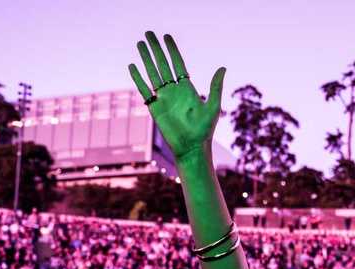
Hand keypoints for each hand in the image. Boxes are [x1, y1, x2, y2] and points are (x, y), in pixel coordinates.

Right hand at [129, 32, 224, 161]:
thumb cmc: (204, 130)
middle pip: (162, 64)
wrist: (191, 148)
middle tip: (149, 33)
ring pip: (152, 73)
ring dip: (146, 58)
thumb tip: (222, 67)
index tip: (166, 36)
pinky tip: (132, 66)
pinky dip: (138, 78)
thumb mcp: (213, 106)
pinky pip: (144, 89)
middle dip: (156, 48)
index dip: (172, 50)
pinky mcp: (154, 107)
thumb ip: (215, 87)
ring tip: (140, 44)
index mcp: (188, 88)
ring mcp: (163, 98)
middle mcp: (174, 91)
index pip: (178, 64)